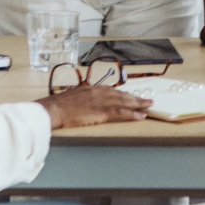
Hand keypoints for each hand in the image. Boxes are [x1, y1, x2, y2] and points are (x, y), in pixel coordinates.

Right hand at [39, 84, 153, 129]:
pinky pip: (122, 112)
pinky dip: (133, 114)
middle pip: (122, 94)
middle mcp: (100, 92)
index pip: (112, 91)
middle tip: (147, 99)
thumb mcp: (72, 97)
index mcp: (92, 88)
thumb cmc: (59, 106)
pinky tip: (141, 116)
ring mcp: (102, 101)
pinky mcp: (103, 111)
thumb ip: (82, 98)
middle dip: (135, 97)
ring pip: (125, 102)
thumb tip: (85, 102)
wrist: (54, 109)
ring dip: (139, 104)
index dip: (123, 94)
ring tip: (149, 106)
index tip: (131, 96)